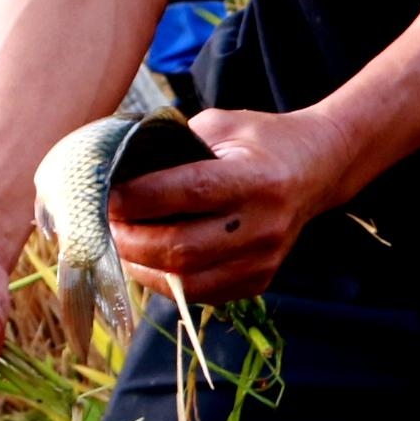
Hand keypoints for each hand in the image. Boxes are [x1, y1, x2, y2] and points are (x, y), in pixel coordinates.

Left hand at [109, 109, 354, 304]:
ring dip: (141, 266)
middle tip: (102, 224)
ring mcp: (263, 260)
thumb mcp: (221, 126)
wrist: (317, 169)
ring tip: (119, 244)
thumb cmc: (261, 141)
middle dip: (130, 240)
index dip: (141, 198)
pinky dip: (164, 281)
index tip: (104, 194)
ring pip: (186, 281)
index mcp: (256, 178)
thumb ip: (174, 143)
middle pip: (182, 248)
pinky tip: (148, 260)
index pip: (190, 192)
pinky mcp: (259, 281)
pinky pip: (199, 294)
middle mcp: (264, 224)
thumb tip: (118, 167)